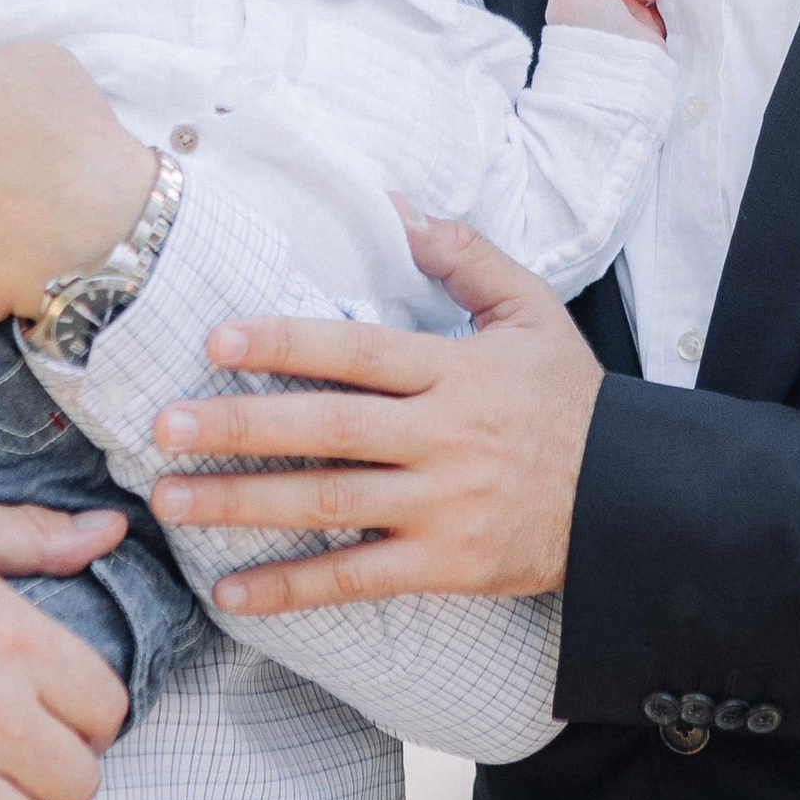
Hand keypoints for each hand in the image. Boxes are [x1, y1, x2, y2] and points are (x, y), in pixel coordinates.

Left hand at [149, 217, 599, 610]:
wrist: (634, 498)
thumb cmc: (570, 400)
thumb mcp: (531, 311)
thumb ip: (463, 256)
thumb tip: (398, 208)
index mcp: (455, 371)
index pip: (357, 351)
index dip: (285, 342)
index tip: (216, 338)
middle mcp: (442, 437)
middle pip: (327, 428)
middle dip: (239, 426)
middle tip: (164, 426)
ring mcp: (441, 506)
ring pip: (330, 503)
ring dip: (244, 503)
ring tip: (172, 499)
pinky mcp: (446, 566)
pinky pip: (357, 578)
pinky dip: (293, 586)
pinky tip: (233, 591)